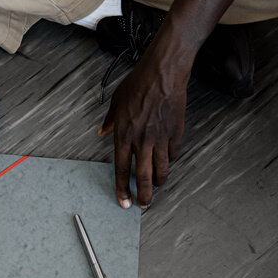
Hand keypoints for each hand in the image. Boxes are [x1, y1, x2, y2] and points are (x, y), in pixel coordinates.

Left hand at [97, 46, 186, 208]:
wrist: (163, 72)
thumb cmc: (140, 83)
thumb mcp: (117, 101)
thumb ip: (110, 121)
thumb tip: (102, 131)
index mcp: (124, 135)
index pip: (121, 169)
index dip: (122, 188)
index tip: (124, 201)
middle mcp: (142, 140)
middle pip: (143, 177)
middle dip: (144, 195)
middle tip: (144, 205)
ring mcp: (160, 138)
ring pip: (161, 170)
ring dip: (159, 182)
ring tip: (156, 186)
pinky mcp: (176, 133)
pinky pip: (174, 154)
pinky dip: (171, 160)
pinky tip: (168, 161)